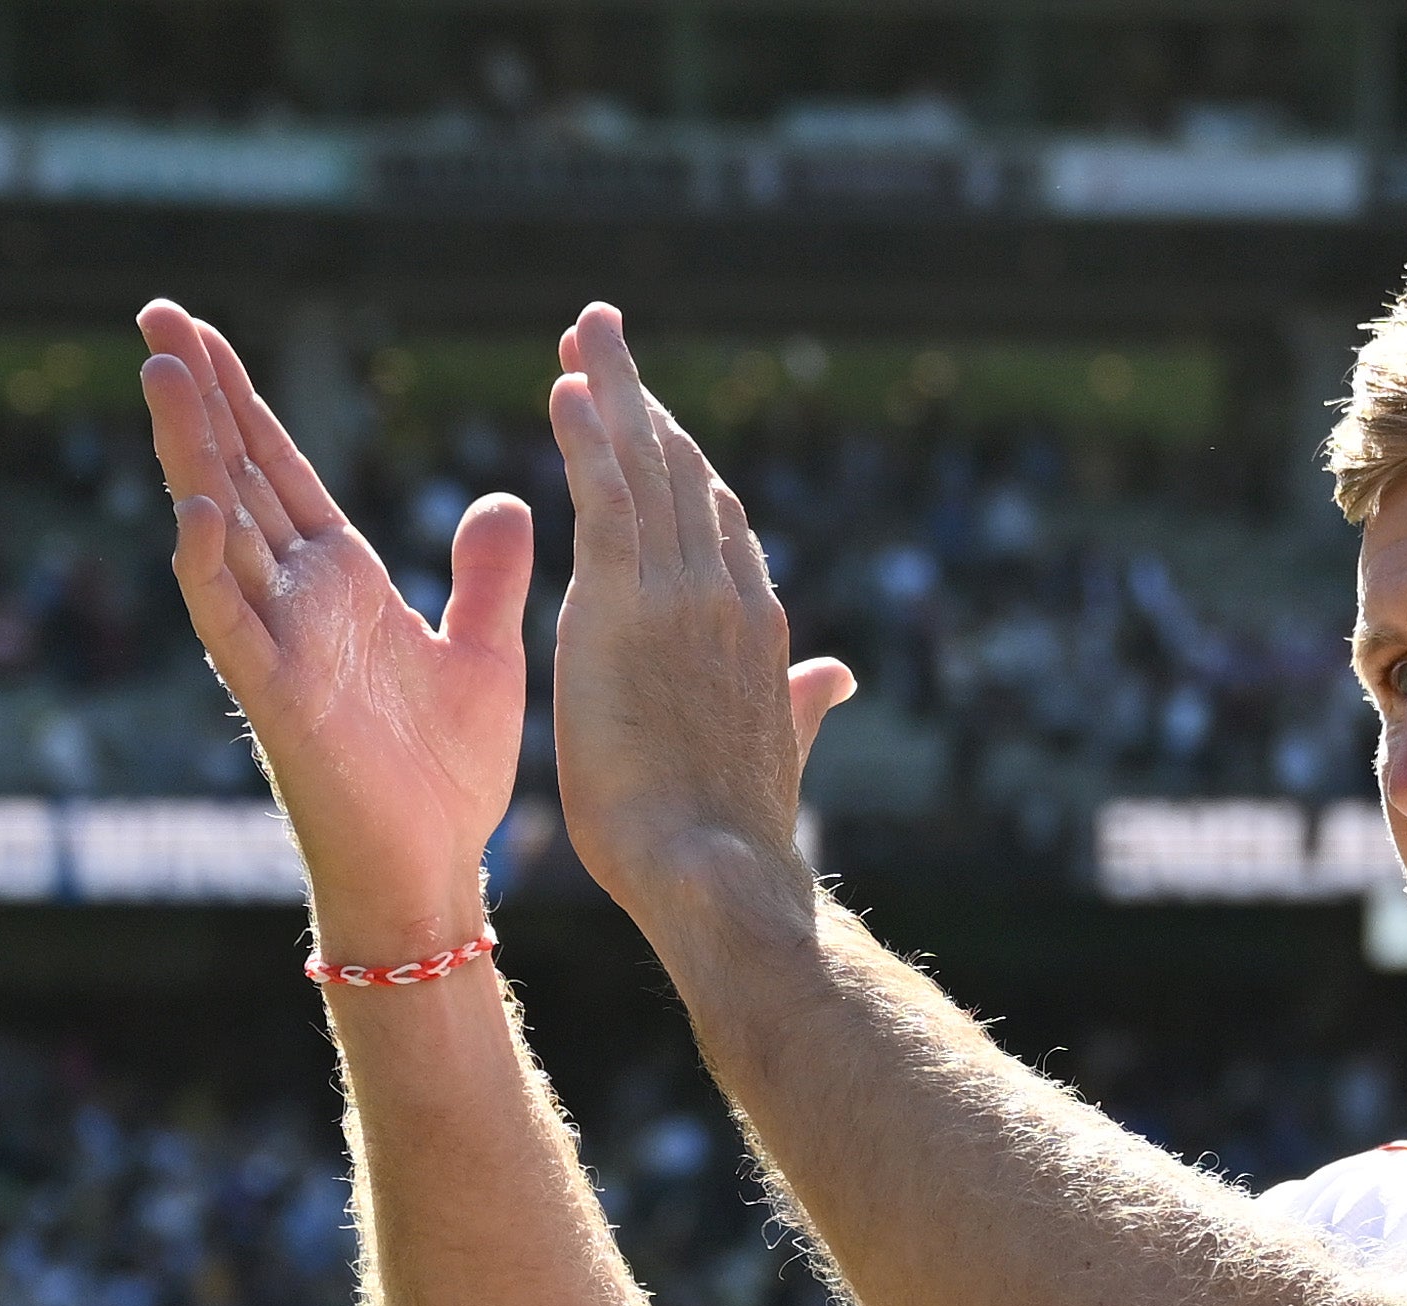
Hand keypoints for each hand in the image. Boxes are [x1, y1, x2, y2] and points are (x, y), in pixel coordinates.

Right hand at [137, 299, 530, 965]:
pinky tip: (197, 509)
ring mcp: (278, 643)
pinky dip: (209, 567)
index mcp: (339, 581)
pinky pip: (230, 624)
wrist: (432, 870)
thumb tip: (504, 496)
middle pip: (235, 475)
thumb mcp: (482, 652)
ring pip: (218, 530)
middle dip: (197, 395)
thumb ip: (486, 574)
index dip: (243, 399)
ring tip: (162, 372)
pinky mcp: (277, 696)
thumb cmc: (444, 775)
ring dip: (190, 454)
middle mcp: (295, 600)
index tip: (201, 329)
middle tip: (155, 311)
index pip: (279, 468)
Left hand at [543, 303, 854, 939]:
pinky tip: (566, 389)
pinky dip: (588, 440)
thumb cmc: (735, 834)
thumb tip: (840, 676)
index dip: (679, 459)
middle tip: (603, 333)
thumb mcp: (777, 750)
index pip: (717, 520)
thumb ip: (802, 702)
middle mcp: (725, 596)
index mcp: (754, 626)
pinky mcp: (627, 609)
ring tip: (585, 330)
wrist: (718, 873)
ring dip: (613, 391)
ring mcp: (680, 596)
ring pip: (646, 468)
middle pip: (683, 471)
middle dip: (642, 399)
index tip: (646, 413)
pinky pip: (606, 501)